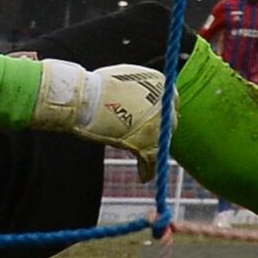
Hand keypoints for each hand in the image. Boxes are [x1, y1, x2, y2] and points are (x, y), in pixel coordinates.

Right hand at [30, 60, 176, 180]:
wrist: (90, 100)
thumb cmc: (98, 88)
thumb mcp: (124, 81)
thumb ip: (136, 91)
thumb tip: (134, 100)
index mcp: (160, 84)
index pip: (167, 101)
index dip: (158, 112)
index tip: (152, 119)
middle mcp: (165, 103)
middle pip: (167, 121)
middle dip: (158, 130)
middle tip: (145, 138)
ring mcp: (159, 124)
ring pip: (161, 141)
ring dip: (153, 150)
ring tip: (145, 162)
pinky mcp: (149, 144)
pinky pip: (152, 160)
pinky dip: (147, 169)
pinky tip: (144, 176)